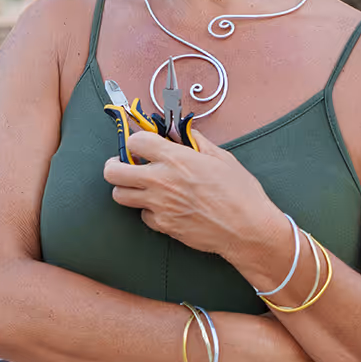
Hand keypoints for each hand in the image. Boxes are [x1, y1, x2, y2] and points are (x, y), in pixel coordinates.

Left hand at [103, 129, 283, 260]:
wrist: (247, 229)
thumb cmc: (240, 193)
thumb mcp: (221, 157)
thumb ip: (195, 142)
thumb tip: (180, 132)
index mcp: (175, 158)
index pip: (134, 141)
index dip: (136, 140)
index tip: (142, 144)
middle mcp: (161, 181)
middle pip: (113, 172)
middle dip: (115, 165)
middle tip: (124, 164)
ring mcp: (159, 205)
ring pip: (119, 196)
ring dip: (126, 188)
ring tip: (139, 186)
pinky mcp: (163, 226)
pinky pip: (142, 215)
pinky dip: (147, 210)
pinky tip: (161, 206)